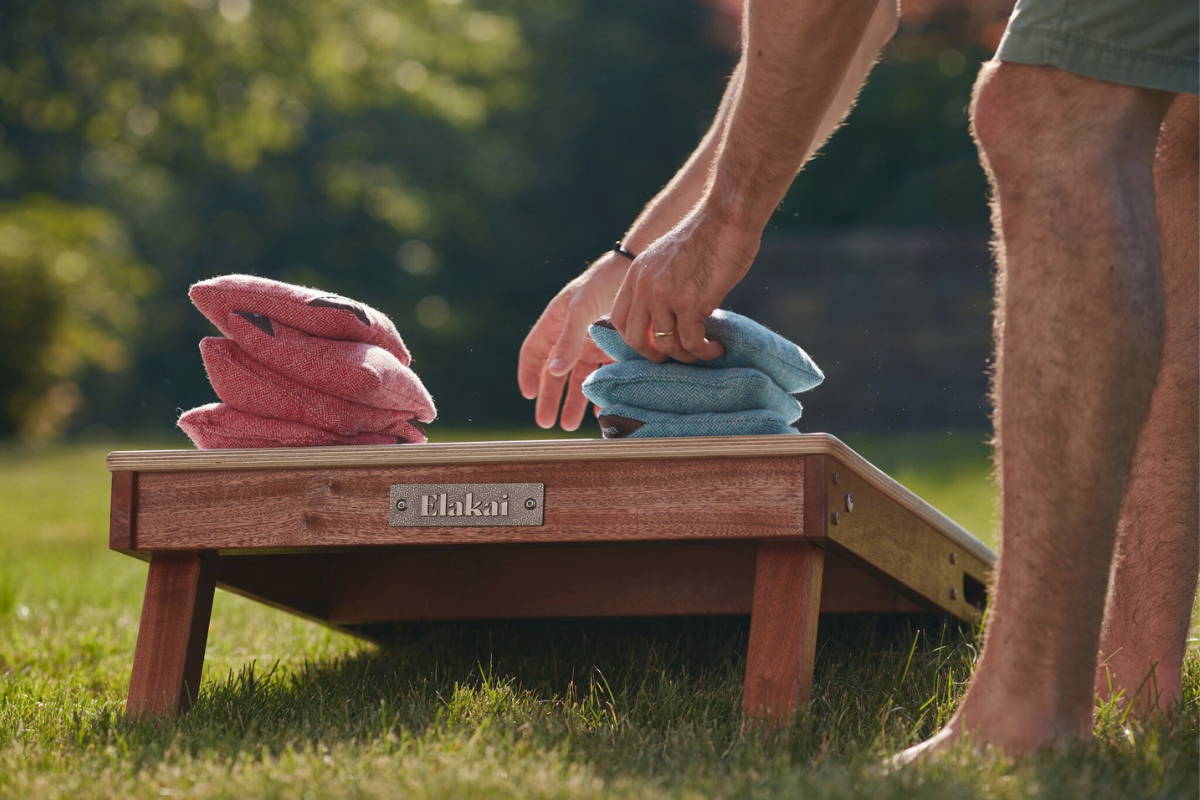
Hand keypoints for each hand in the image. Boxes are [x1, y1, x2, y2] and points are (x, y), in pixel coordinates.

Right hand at [518, 252, 626, 429]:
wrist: (636, 270)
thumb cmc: (602, 283)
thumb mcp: (580, 310)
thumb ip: (568, 341)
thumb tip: (553, 372)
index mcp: (554, 322)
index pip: (533, 352)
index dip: (528, 373)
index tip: (527, 394)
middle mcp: (570, 336)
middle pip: (554, 373)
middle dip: (549, 398)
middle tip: (545, 422)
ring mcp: (590, 343)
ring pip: (577, 379)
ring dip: (573, 402)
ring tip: (569, 425)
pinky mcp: (611, 349)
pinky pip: (602, 376)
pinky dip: (600, 394)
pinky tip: (600, 411)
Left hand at [610, 209, 758, 361]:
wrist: (727, 217)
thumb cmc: (708, 235)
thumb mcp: (668, 258)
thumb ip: (660, 282)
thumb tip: (667, 314)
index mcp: (636, 275)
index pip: (619, 319)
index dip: (633, 340)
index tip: (653, 346)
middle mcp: (645, 287)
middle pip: (634, 339)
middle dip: (653, 355)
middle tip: (674, 357)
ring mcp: (665, 296)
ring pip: (666, 345)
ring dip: (685, 355)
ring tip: (703, 351)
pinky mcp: (689, 304)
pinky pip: (691, 343)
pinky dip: (705, 352)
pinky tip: (717, 348)